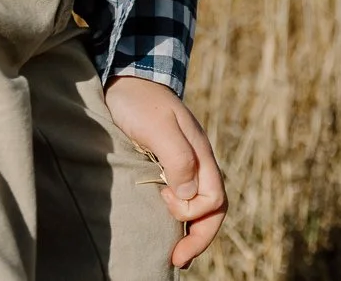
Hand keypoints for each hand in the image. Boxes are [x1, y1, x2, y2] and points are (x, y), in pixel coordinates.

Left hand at [105, 75, 226, 268]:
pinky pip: (182, 199)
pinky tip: (165, 230)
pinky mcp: (166, 167)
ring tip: (173, 254)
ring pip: (199, 207)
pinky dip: (178, 220)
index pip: (214, 199)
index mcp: (201, 154)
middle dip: (199, 238)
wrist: (126, 80)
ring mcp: (183, 165)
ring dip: (189, 232)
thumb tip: (188, 195)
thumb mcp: (158, 127)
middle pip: (212, 208)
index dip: (192, 213)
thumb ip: (177, 158)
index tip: (162, 199)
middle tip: (176, 260)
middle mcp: (197, 163)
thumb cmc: (140, 102)